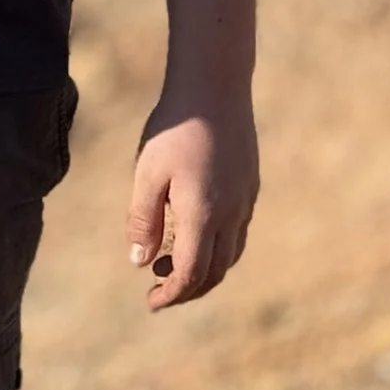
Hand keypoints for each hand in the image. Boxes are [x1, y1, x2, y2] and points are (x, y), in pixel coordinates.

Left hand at [126, 96, 257, 310]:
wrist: (215, 87)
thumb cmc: (173, 129)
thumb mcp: (147, 175)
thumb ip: (143, 220)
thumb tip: (139, 262)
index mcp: (203, 215)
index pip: (191, 273)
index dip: (171, 294)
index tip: (150, 302)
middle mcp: (231, 213)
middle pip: (216, 272)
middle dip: (188, 288)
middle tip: (157, 288)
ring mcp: (245, 200)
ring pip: (231, 253)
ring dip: (203, 268)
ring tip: (167, 259)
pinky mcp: (250, 185)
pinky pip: (237, 231)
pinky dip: (216, 247)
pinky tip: (192, 230)